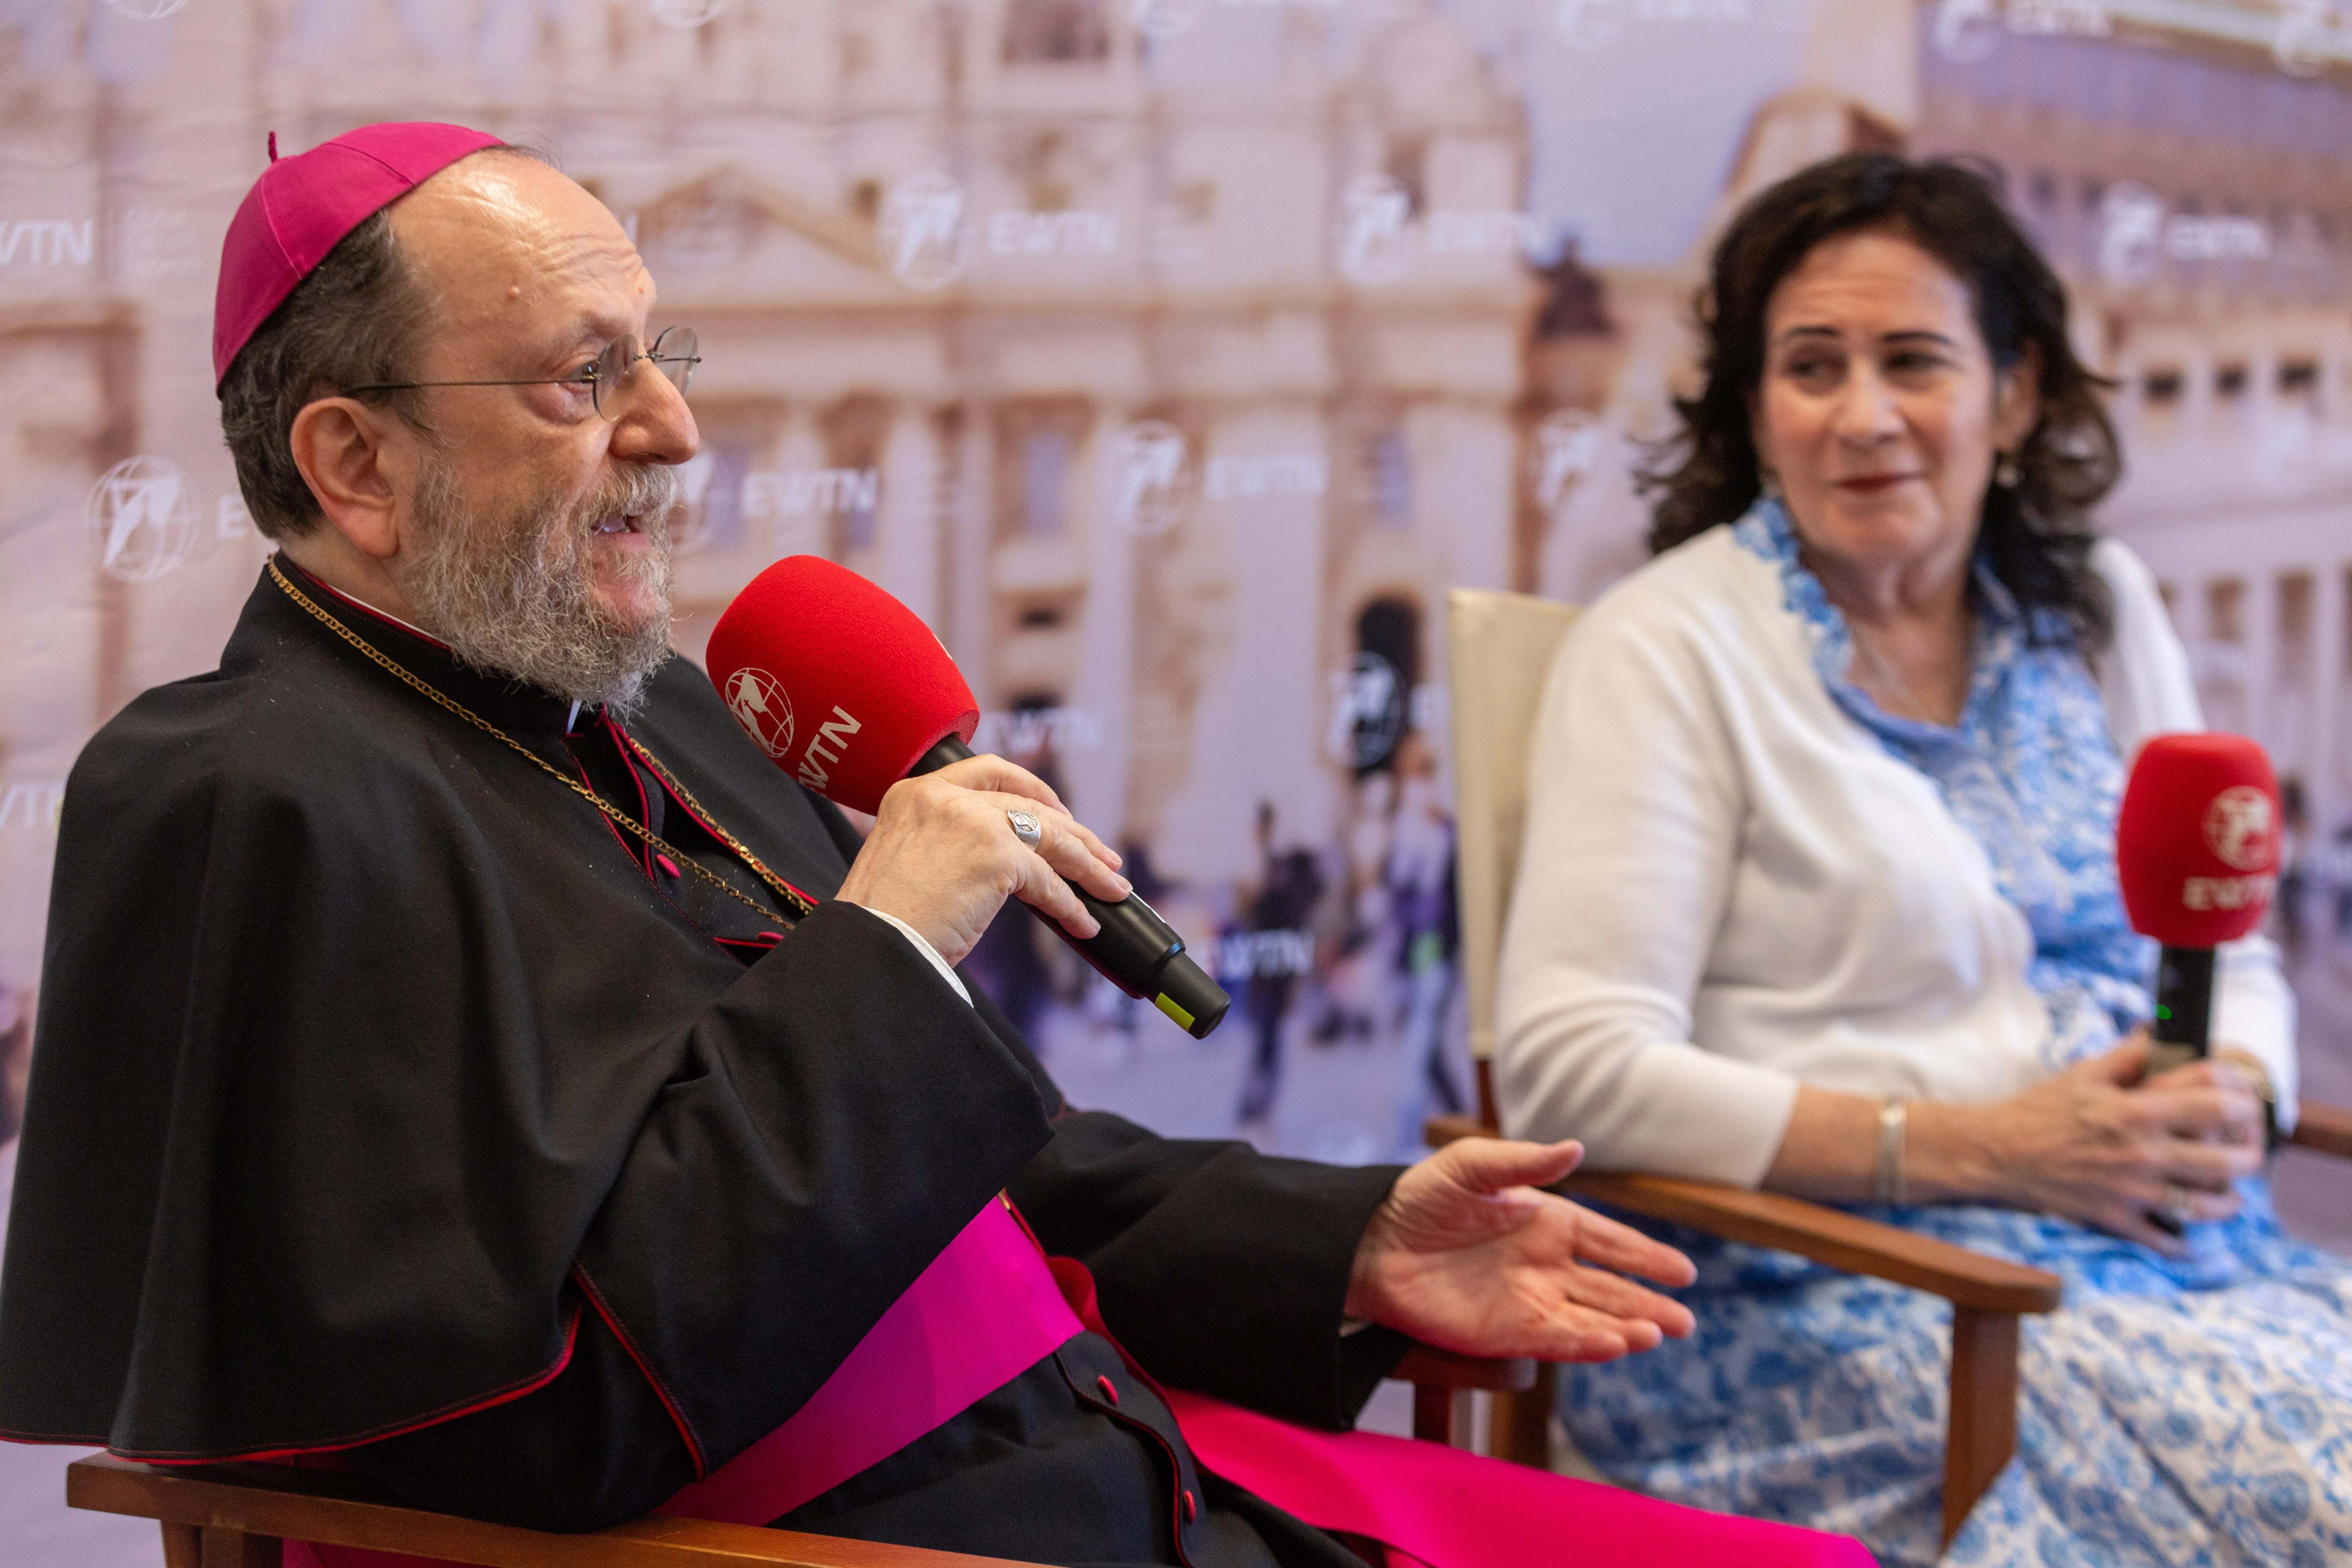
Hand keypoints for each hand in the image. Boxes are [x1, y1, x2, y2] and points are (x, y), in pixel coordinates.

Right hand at [835, 754, 1128, 968]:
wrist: (868, 949)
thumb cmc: (882, 920)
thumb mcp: (910, 860)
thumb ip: (948, 843)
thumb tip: (1007, 863)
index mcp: (915, 792)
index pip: (988, 771)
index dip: (1032, 789)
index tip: (1058, 809)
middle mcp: (943, 797)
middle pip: (1029, 806)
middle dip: (1074, 834)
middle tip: (1103, 857)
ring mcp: (972, 822)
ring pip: (1049, 839)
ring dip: (1086, 866)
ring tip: (1112, 888)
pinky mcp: (995, 856)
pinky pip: (1047, 882)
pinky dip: (1070, 904)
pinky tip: (1082, 922)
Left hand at [1344, 1138, 1697, 1362]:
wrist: (1371, 1244)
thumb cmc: (1420, 1198)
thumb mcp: (1470, 1168)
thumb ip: (1522, 1162)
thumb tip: (1575, 1147)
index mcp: (1547, 1222)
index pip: (1609, 1241)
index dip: (1646, 1257)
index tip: (1684, 1273)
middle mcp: (1546, 1266)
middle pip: (1610, 1289)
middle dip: (1649, 1304)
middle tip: (1686, 1320)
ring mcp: (1529, 1302)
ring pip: (1591, 1319)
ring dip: (1625, 1328)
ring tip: (1658, 1334)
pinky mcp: (1505, 1333)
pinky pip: (1555, 1341)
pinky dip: (1585, 1345)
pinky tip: (1614, 1345)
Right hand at [1967, 1034, 2264, 1252]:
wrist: (1996, 1153)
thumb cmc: (2039, 1110)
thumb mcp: (2085, 1073)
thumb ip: (2130, 1055)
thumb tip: (2161, 1033)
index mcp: (2137, 1111)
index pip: (2217, 1100)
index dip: (2244, 1096)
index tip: (2245, 1098)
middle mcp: (2142, 1153)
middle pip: (2229, 1160)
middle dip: (2251, 1152)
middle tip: (2246, 1147)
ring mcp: (2132, 1192)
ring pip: (2210, 1205)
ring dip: (2230, 1199)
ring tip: (2229, 1191)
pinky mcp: (2117, 1221)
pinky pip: (2168, 1242)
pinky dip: (2187, 1242)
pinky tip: (2190, 1230)